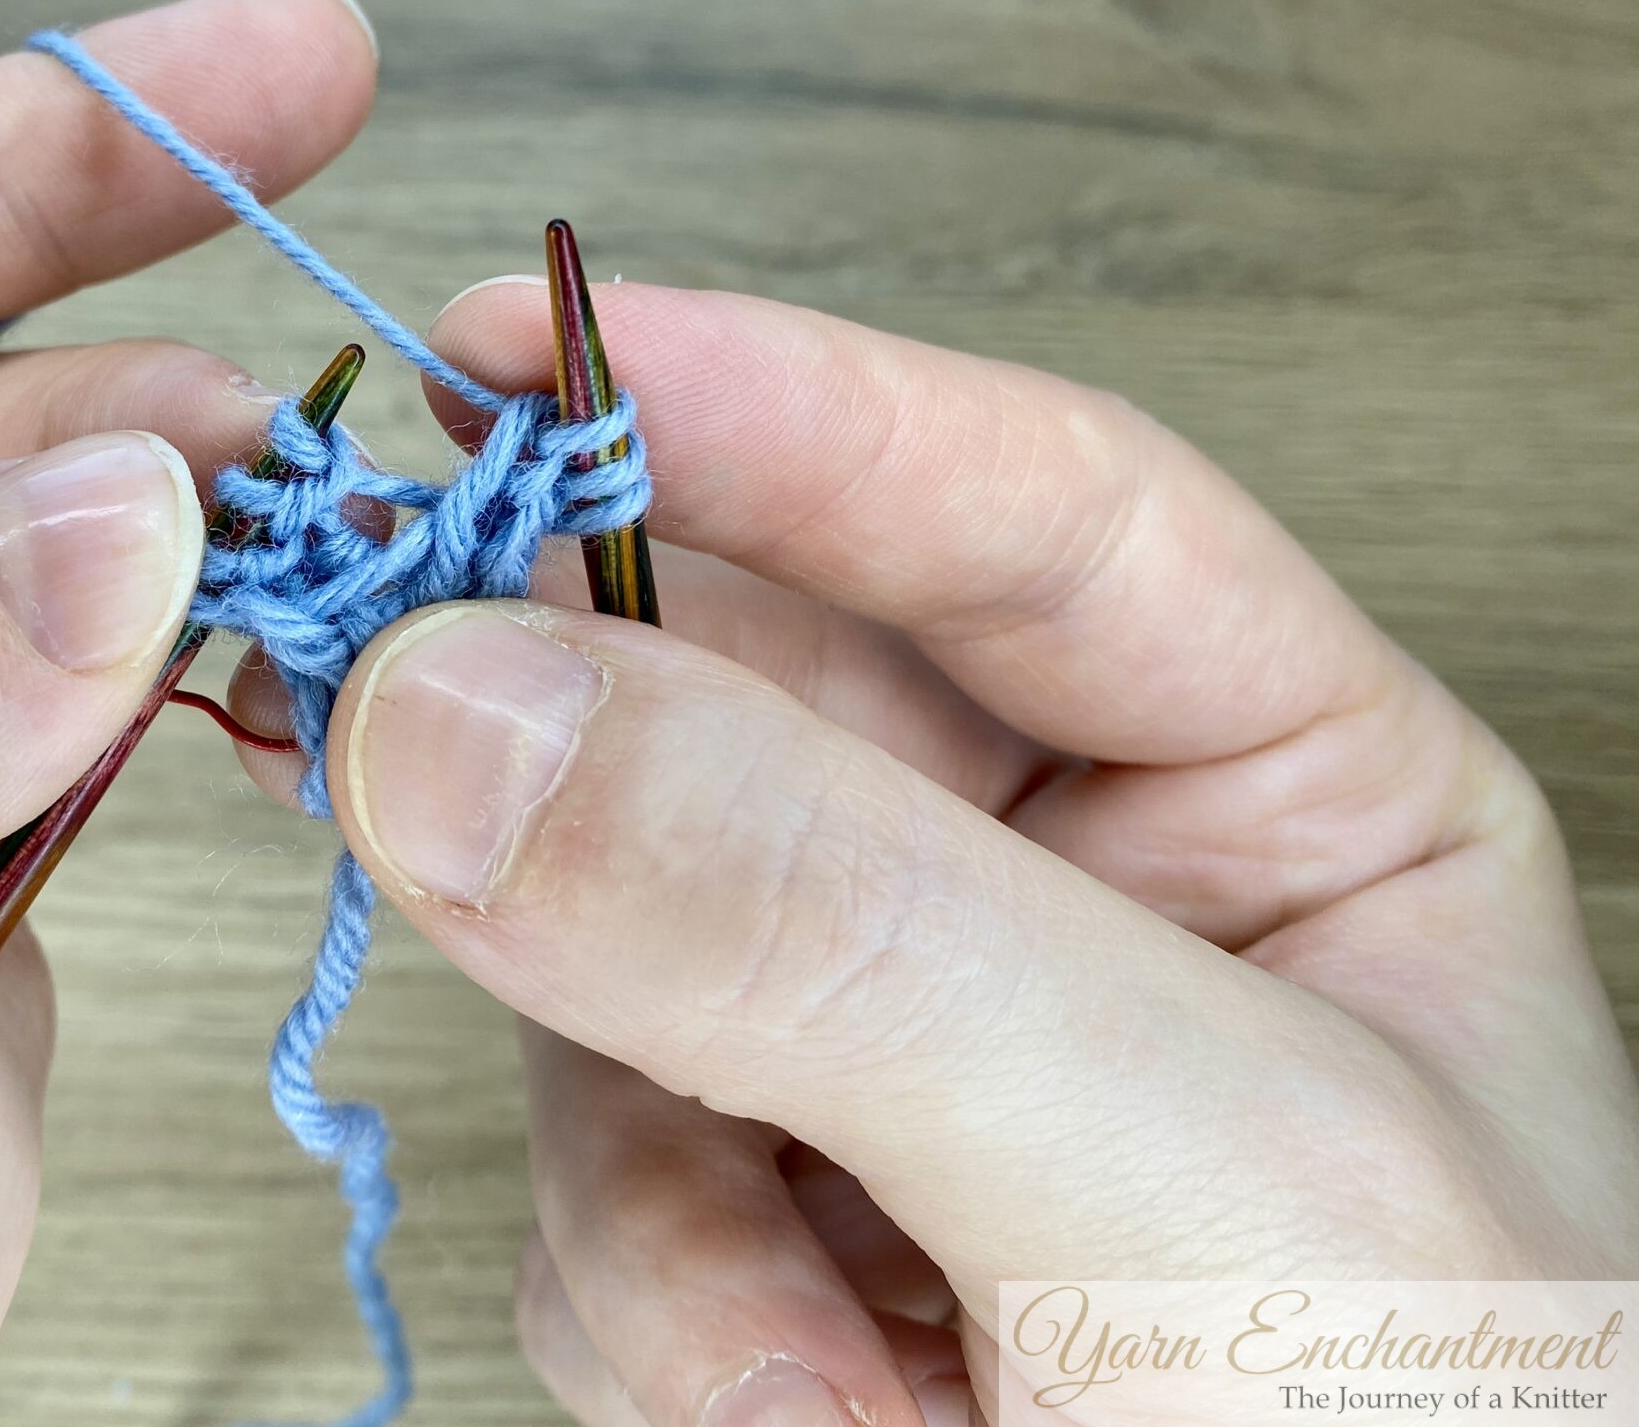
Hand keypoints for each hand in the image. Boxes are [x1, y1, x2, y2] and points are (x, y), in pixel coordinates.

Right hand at [235, 280, 1638, 1426]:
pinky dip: (645, 1300)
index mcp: (1287, 806)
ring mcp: (895, 1068)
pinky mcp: (765, 1231)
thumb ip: (839, 931)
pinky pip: (585, 1173)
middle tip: (382, 688)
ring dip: (651, 1139)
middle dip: (589, 730)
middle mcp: (1070, 907)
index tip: (519, 348)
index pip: (1021, 510)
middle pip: (755, 693)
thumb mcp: (1192, 1194)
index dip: (772, 402)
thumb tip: (459, 713)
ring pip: (615, 947)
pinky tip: (800, 1406)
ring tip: (792, 1334)